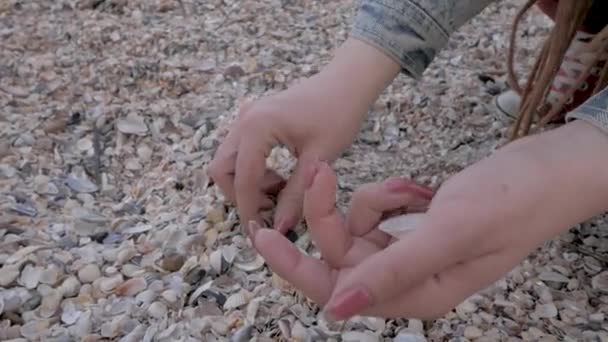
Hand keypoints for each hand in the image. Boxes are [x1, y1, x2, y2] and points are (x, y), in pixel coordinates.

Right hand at [207, 38, 400, 232]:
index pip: (242, 179)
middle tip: (269, 209)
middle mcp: (244, 121)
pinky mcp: (254, 119)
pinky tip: (280, 176)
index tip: (260, 232)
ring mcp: (246, 117)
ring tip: (280, 191)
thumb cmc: (338, 114)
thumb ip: (295, 195)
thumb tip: (279, 228)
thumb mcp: (318, 159)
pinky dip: (252, 169)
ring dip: (246, 182)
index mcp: (256, 128)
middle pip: (222, 169)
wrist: (347, 81)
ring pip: (228, 160)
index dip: (249, 209)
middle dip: (239, 195)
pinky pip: (240, 151)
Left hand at [248, 121, 607, 319]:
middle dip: (330, 213)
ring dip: (374, 199)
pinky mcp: (411, 229)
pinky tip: (420, 188)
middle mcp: (406, 280)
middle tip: (323, 170)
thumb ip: (393, 271)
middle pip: (340, 252)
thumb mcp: (451, 233)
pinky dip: (390, 192)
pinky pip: (376, 210)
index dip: (296, 267)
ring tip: (413, 188)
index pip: (336, 290)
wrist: (545, 172)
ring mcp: (407, 253)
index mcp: (415, 295)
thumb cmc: (511, 202)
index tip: (263, 237)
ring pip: (356, 227)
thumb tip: (336, 310)